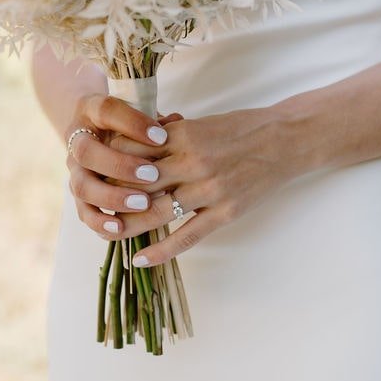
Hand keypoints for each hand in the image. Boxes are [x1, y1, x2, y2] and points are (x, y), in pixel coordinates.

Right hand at [65, 92, 183, 237]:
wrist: (104, 133)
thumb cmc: (132, 124)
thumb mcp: (143, 116)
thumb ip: (157, 122)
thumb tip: (176, 123)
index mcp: (92, 111)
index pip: (106, 111)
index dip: (132, 124)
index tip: (161, 137)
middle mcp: (78, 139)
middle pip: (86, 151)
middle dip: (119, 166)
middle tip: (152, 175)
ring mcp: (75, 169)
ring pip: (82, 185)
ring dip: (112, 197)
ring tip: (142, 204)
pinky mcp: (79, 195)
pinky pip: (83, 211)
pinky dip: (100, 222)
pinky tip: (120, 228)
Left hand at [106, 106, 296, 266]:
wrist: (287, 140)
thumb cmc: (243, 128)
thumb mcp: (203, 121)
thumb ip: (170, 132)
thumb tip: (138, 139)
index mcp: (185, 134)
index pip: (133, 150)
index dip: (110, 162)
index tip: (97, 172)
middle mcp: (193, 162)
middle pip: (138, 183)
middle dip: (112, 195)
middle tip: (93, 205)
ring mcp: (210, 190)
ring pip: (157, 212)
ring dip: (128, 225)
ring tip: (108, 234)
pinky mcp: (225, 212)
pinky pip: (187, 235)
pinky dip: (161, 250)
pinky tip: (140, 259)